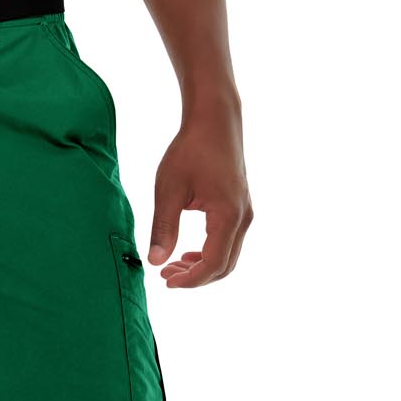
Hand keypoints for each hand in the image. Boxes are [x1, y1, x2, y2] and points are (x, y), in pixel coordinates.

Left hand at [148, 105, 252, 288]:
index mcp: (228, 216)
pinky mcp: (240, 208)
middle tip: (166, 276)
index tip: (165, 280)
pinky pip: (229, 243)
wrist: (214, 120)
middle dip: (195, 278)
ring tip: (172, 266)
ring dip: (202, 268)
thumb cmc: (190, 150)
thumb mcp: (169, 190)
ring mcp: (245, 213)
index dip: (190, 280)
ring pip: (228, 257)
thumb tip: (155, 262)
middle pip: (224, 266)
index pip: (213, 264)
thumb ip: (163, 228)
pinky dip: (210, 254)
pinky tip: (187, 253)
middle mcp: (243, 218)